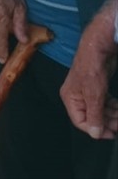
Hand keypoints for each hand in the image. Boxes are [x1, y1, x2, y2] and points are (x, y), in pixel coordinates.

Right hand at [61, 25, 117, 139]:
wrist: (99, 48)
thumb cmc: (91, 68)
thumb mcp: (94, 95)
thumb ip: (94, 115)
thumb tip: (95, 134)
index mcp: (70, 98)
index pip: (80, 121)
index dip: (95, 129)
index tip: (110, 133)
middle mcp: (77, 96)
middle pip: (91, 117)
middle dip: (106, 122)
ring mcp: (87, 91)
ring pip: (100, 110)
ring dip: (111, 115)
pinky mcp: (97, 87)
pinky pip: (104, 103)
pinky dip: (112, 107)